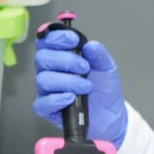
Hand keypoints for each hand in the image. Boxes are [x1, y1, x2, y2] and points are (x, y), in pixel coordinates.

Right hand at [33, 29, 128, 146]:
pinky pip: (42, 103)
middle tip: (84, 68)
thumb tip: (90, 45)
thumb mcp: (107, 68)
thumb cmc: (104, 91)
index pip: (46, 41)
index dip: (56, 38)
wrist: (111, 116)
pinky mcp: (48, 109)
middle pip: (42, 58)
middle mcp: (51, 72)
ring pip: (43, 79)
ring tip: (85, 87)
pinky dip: (57, 99)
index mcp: (61, 58)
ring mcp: (48, 91)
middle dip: (66, 60)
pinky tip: (71, 98)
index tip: (73, 40)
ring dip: (67, 81)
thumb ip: (99, 55)